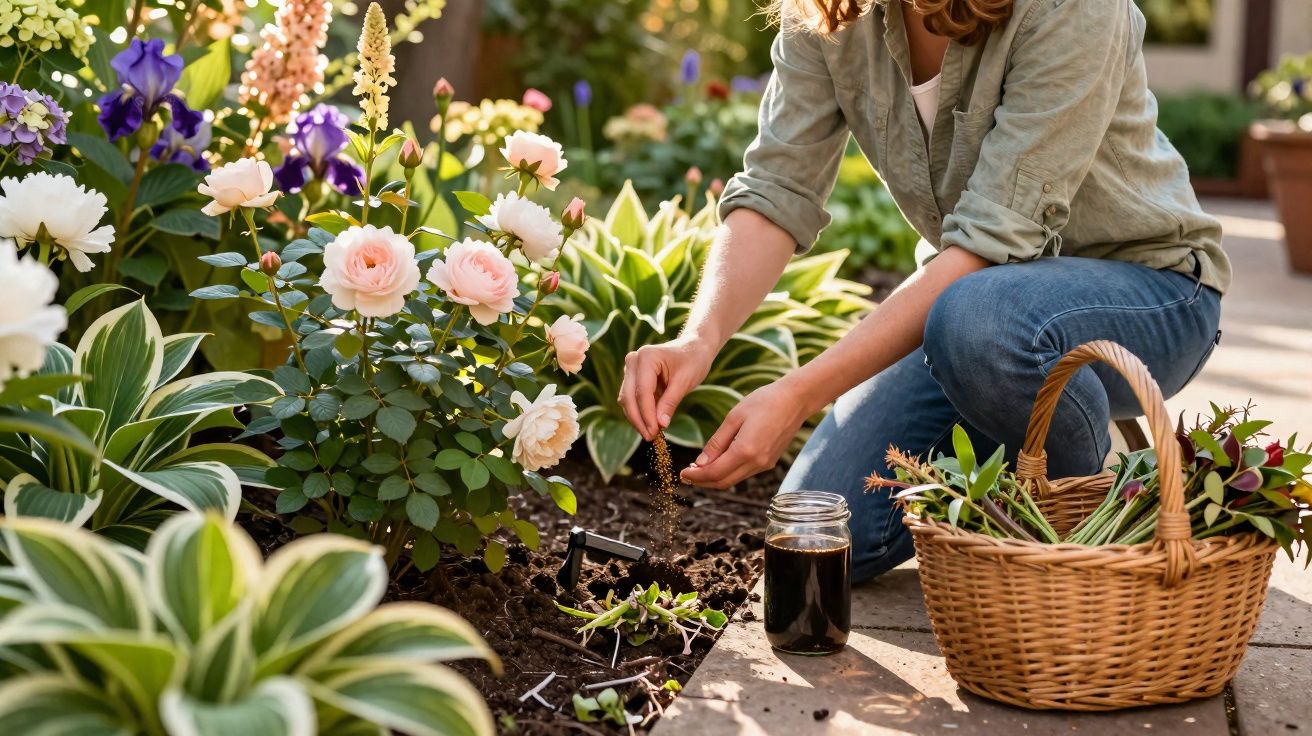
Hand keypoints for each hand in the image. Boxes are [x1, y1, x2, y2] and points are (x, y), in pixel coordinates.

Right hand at [618, 336, 716, 440]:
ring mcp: (631, 369)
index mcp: (646, 357)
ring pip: (627, 400)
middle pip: (629, 397)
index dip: (647, 414)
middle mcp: (633, 361)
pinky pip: (632, 399)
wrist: (694, 348)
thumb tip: (660, 424)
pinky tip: (650, 425)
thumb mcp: (685, 381)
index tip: (654, 432)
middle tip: (650, 438)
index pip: (642, 392)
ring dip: (637, 418)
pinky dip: (639, 412)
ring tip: (651, 434)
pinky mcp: (633, 378)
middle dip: (638, 419)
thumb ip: (670, 402)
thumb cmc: (693, 360)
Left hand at [681, 378, 812, 489]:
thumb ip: (716, 443)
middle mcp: (757, 462)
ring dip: (715, 478)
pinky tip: (719, 462)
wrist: (796, 400)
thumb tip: (700, 463)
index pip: (714, 473)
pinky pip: (744, 473)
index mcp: (746, 451)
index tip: (682, 475)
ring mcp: (765, 464)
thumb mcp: (734, 417)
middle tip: (687, 475)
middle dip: (703, 481)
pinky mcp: (770, 462)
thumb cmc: (764, 401)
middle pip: (724, 482)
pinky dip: (729, 472)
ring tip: (699, 469)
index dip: (696, 477)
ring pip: (734, 479)